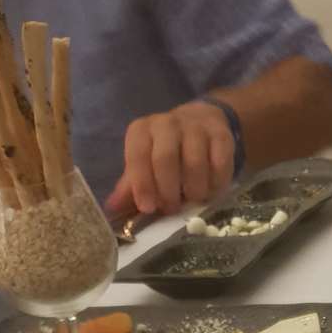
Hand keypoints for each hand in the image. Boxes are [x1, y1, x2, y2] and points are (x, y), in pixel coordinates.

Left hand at [106, 100, 235, 218]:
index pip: (138, 155)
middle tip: (172, 208)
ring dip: (193, 190)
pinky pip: (220, 163)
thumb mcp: (144, 165)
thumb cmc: (165, 152)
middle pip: (165, 158)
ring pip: (194, 162)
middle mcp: (166, 123)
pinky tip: (211, 191)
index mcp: (142, 130)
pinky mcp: (220, 134)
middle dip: (168, 190)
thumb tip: (111, 209)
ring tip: (192, 200)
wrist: (198, 124)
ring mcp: (195, 126)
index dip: (142, 184)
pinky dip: (215, 183)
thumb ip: (130, 187)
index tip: (147, 208)